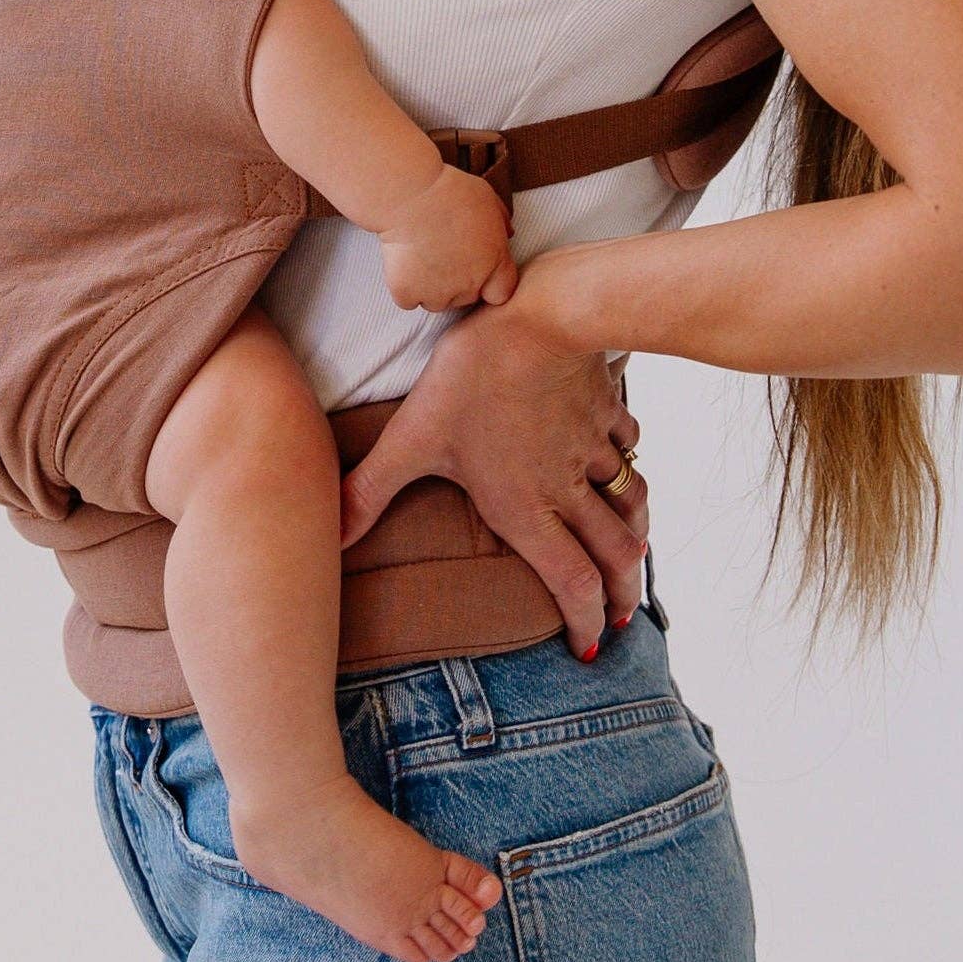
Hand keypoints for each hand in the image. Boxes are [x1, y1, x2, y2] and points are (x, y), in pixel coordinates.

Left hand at [338, 259, 648, 656]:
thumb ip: (370, 491)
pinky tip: (624, 465)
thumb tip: (328, 537)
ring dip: (634, 537)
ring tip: (634, 557)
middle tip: (625, 619)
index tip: (591, 646)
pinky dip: (631, 465)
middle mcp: (567, 488)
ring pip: (629, 505)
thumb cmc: (474, 379)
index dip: (586, 620)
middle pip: (614, 556)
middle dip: (623, 594)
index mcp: (526, 508)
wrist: (541, 315)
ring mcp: (591, 447)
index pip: (571, 582)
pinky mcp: (605, 408)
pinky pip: (628, 446)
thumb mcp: (413, 437)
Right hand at [376, 163, 518, 312]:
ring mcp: (438, 293)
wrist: (411, 195)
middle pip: (466, 298)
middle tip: (442, 255)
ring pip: (436, 303)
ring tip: (421, 257)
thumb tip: (507, 234)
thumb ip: (501, 221)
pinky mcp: (408, 293)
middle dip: (457, 283)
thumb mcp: (488, 198)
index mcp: (494, 262)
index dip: (489, 283)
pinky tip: (403, 263)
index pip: (501, 293)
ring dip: (430, 288)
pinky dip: (404, 287)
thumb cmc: (450, 190)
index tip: (476, 268)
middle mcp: (469, 284)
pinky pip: (408, 300)